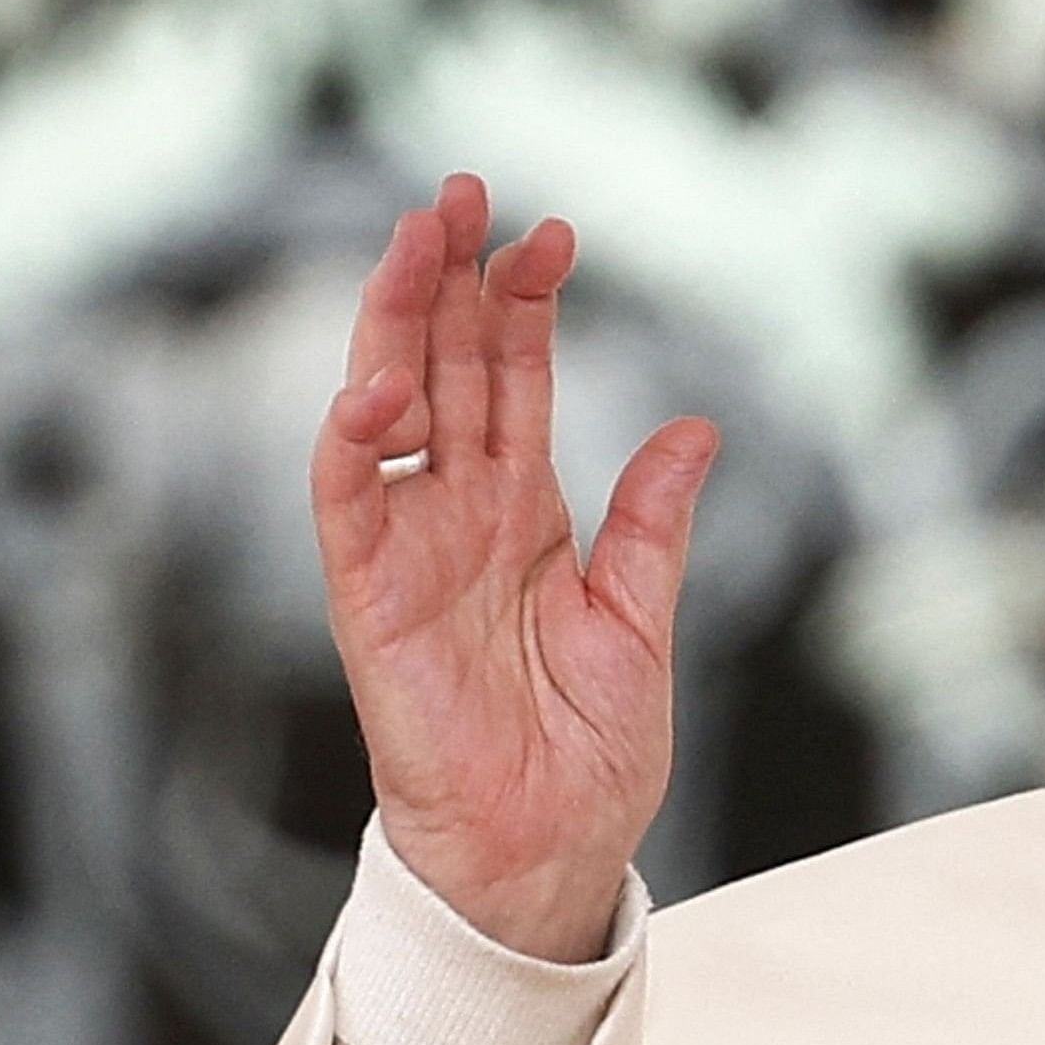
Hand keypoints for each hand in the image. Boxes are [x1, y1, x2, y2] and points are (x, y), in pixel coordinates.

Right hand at [314, 172, 719, 962]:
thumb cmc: (591, 758)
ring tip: (419, 239)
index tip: (554, 234)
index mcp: (527, 513)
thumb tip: (698, 428)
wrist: (551, 853)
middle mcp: (461, 514)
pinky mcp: (369, 599)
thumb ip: (654, 525)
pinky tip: (378, 381)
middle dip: (451, 277)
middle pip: (444, 367)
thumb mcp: (642, 624)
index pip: (515, 380)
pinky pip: (346, 503)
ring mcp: (410, 549)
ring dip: (396, 321)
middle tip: (464, 191)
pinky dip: (352, 441)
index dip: (526, 305)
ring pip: (387, 405)